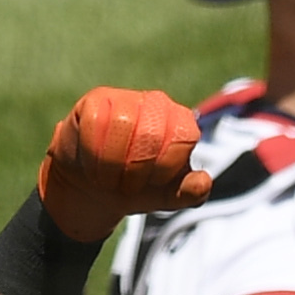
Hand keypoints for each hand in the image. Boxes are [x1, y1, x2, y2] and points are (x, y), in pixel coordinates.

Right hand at [36, 88, 212, 243]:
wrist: (94, 186)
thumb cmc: (135, 185)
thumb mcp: (166, 196)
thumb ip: (190, 193)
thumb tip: (203, 181)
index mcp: (182, 124)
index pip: (182, 138)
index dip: (163, 169)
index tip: (150, 182)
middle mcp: (158, 104)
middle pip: (151, 132)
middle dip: (135, 169)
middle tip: (125, 184)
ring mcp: (126, 98)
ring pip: (122, 123)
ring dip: (111, 163)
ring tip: (108, 176)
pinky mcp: (97, 99)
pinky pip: (95, 122)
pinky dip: (91, 152)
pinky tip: (92, 162)